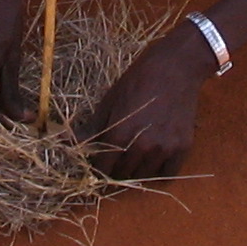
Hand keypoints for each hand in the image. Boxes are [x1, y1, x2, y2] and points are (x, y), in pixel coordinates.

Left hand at [81, 21, 215, 179]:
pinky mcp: (182, 148)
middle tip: (116, 163)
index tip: (98, 167)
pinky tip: (153, 160)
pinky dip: (159, 172)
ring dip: (137, 172)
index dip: (98, 170)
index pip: (103, 168)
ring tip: (134, 158)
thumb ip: (90, 129)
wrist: (174, 68)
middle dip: (116, 172)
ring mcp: (164, 148)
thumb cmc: (137, 81)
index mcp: (119, 134)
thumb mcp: (109, 102)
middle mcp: (142, 146)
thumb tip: (64, 142)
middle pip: (123, 175)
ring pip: (144, 177)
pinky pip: (168, 174)